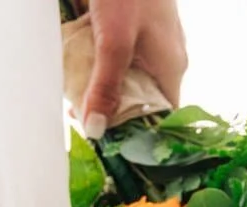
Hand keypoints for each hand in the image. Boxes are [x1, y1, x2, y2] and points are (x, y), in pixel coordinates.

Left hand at [81, 0, 187, 137]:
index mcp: (171, 68)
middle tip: (81, 114)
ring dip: (103, 85)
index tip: (108, 141)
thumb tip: (95, 130)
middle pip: (141, 99)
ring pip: (128, 76)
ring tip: (75, 90)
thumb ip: (105, 85)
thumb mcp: (113, 41)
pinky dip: (100, 60)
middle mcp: (165, 58)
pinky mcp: (135, 25)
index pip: (161, 119)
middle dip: (112, 108)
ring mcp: (152, 40)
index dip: (136, 134)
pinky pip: (119, 54)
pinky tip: (80, 58)